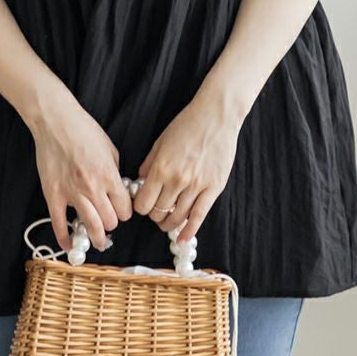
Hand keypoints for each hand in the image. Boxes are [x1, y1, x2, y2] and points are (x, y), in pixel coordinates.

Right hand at [29, 95, 133, 254]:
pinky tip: (69, 245)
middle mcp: (92, 188)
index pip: (125, 209)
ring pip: (90, 227)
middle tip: (109, 221)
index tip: (122, 211)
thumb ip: (115, 171)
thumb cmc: (82, 129)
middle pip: (110, 221)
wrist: (55, 121)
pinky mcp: (53, 195)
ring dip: (96, 238)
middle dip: (112, 223)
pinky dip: (64, 239)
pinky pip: (59, 224)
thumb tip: (118, 187)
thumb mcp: (110, 148)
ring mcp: (72, 193)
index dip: (125, 212)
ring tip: (98, 241)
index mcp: (109, 176)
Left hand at [132, 95, 242, 243]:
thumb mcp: (160, 142)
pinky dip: (189, 230)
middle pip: (159, 212)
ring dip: (168, 223)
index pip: (144, 203)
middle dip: (154, 215)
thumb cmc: (187, 125)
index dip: (141, 207)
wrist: (215, 117)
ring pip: (177, 216)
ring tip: (166, 222)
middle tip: (155, 213)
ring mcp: (196, 186)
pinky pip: (199, 216)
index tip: (143, 205)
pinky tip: (182, 238)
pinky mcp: (213, 188)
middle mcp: (177, 180)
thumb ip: (149, 164)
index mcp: (161, 168)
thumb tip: (141, 181)